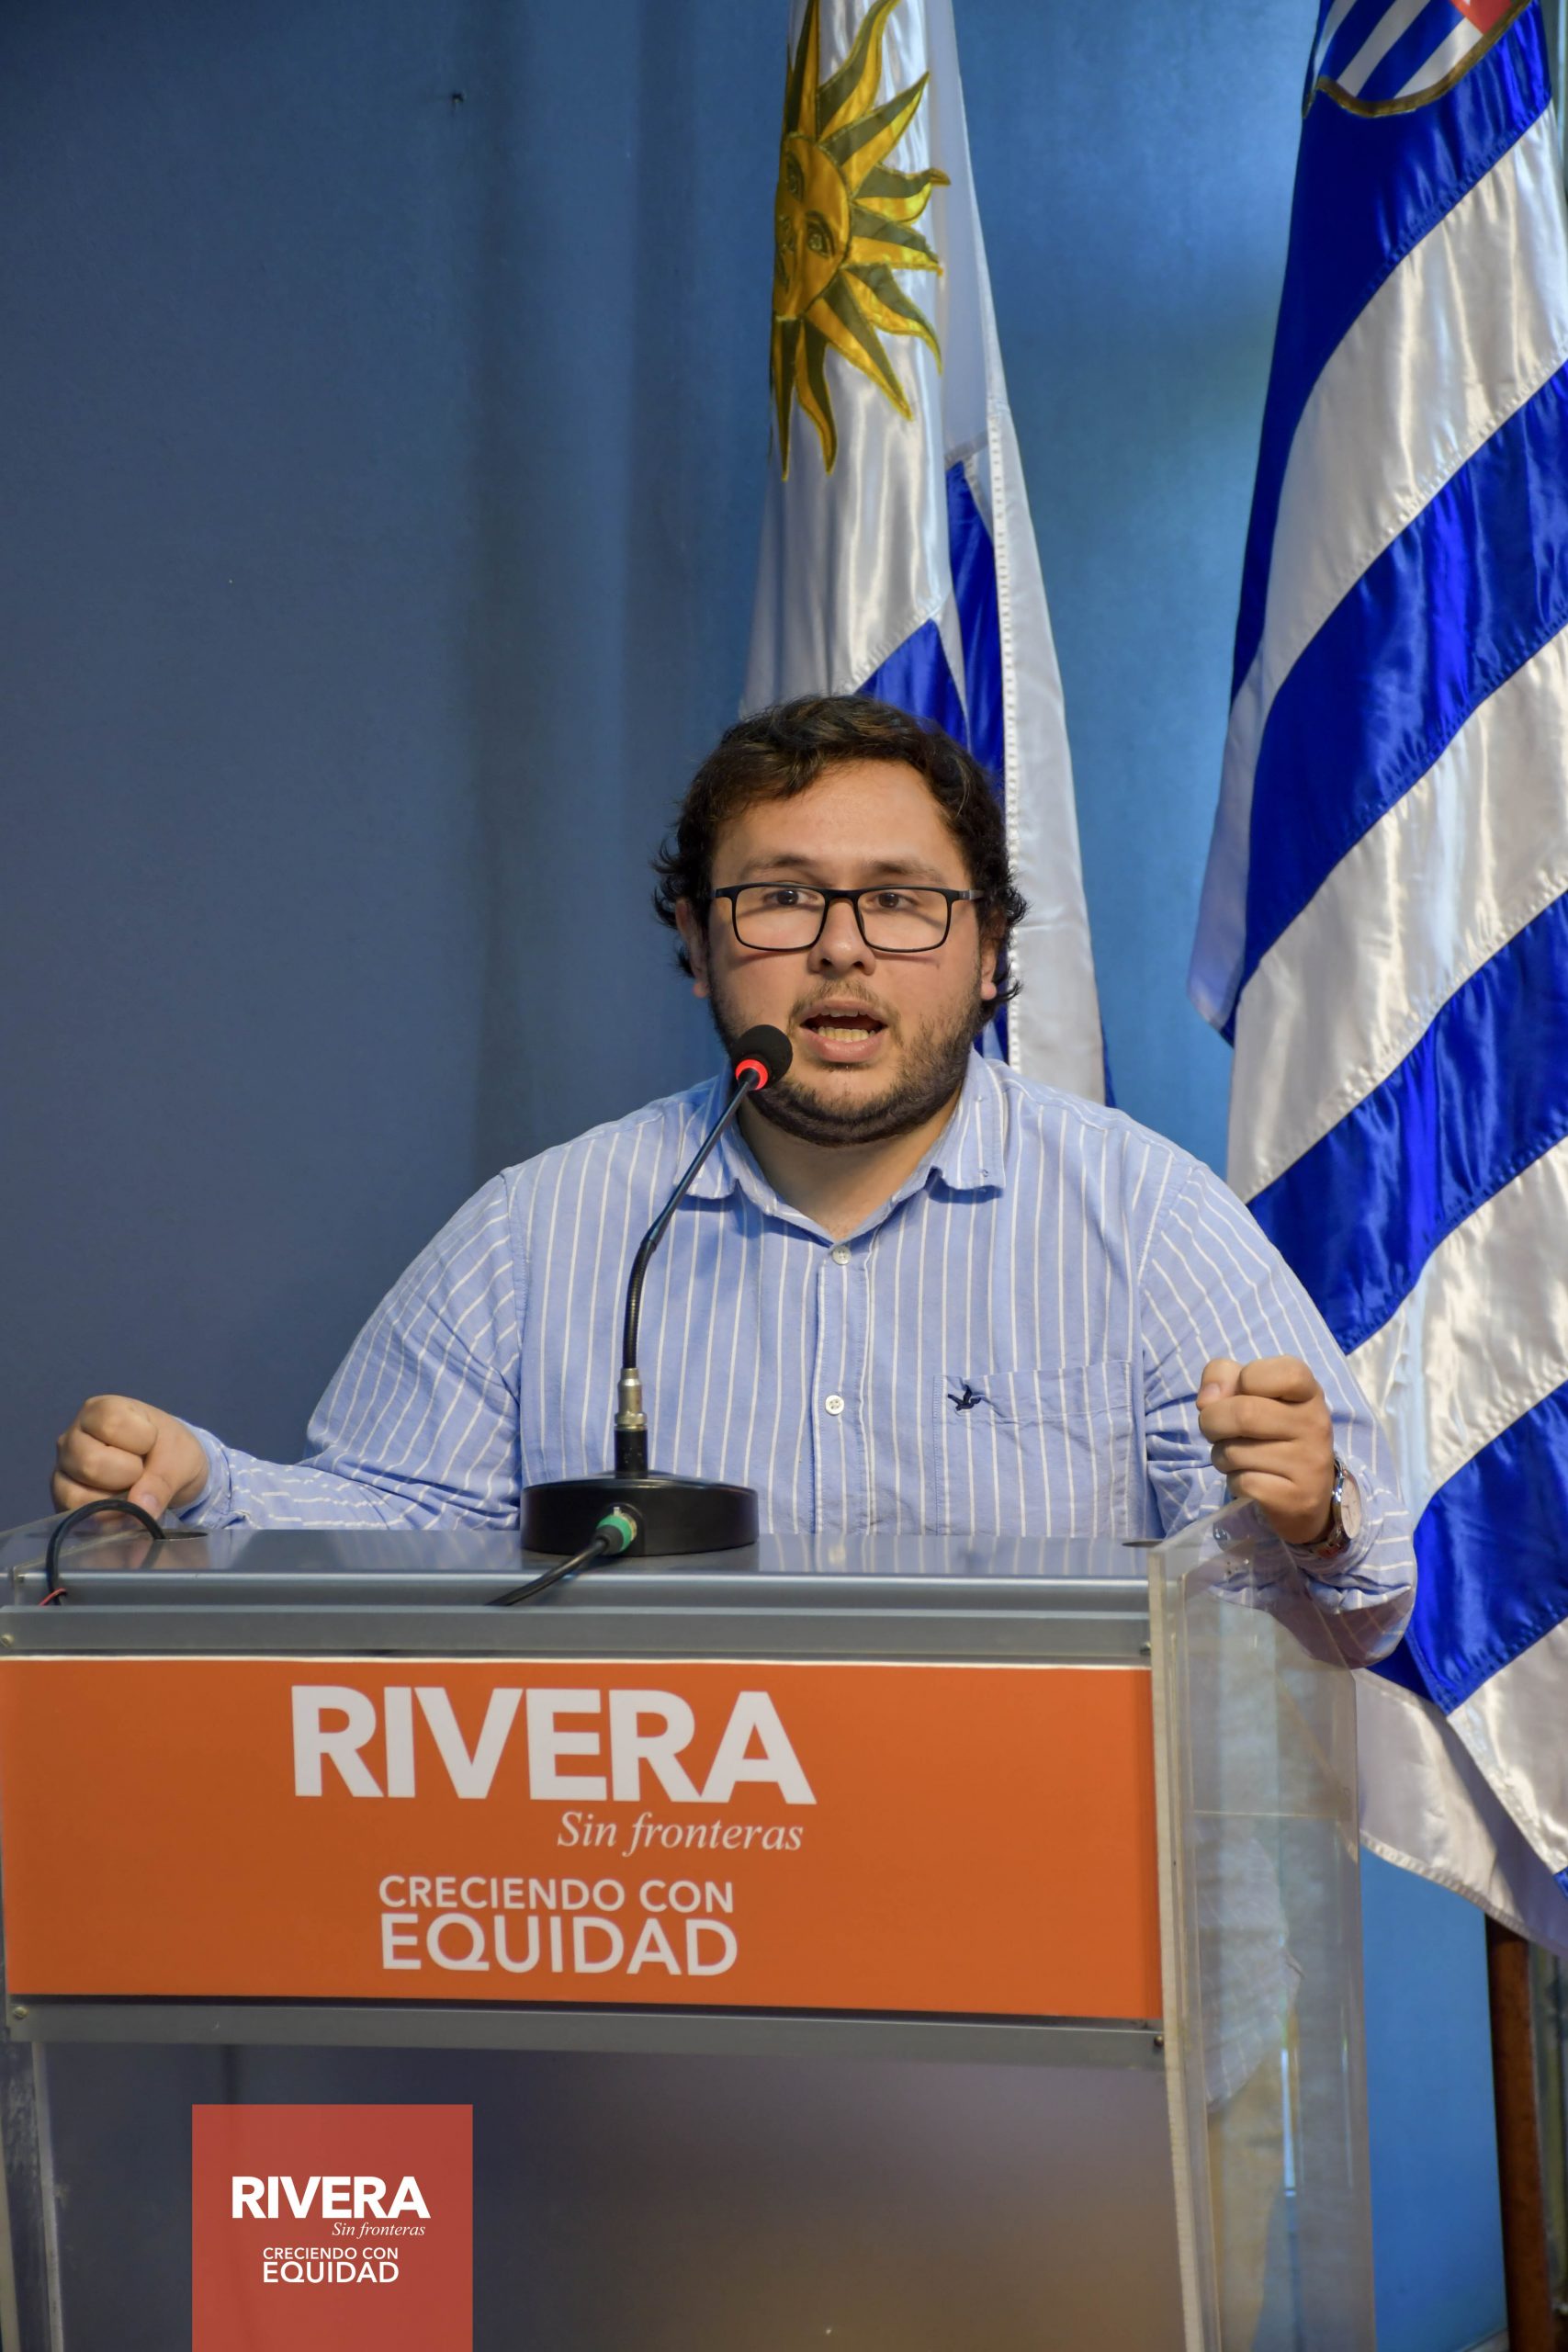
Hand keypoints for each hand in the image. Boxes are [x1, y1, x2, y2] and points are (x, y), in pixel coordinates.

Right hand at [53, 1396, 208, 1519]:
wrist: (169, 1474)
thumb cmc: (170, 1452)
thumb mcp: (181, 1457)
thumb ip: (164, 1480)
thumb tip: (140, 1509)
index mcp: (101, 1410)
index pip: (113, 1424)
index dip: (143, 1441)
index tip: (153, 1442)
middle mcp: (73, 1436)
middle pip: (90, 1462)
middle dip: (128, 1475)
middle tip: (141, 1470)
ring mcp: (64, 1468)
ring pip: (78, 1494)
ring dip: (115, 1500)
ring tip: (130, 1488)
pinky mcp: (63, 1497)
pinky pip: (75, 1515)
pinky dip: (105, 1519)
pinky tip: (121, 1508)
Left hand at [1196, 1355, 1335, 1545]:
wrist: (1303, 1494)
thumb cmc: (1269, 1432)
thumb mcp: (1250, 1393)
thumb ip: (1223, 1377)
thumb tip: (1207, 1401)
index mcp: (1309, 1392)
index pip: (1285, 1372)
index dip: (1247, 1378)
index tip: (1242, 1392)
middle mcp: (1316, 1424)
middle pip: (1244, 1413)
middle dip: (1212, 1422)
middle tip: (1218, 1431)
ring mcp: (1310, 1463)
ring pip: (1236, 1453)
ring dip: (1221, 1455)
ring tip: (1237, 1457)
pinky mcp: (1297, 1497)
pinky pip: (1242, 1483)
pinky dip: (1233, 1481)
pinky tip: (1251, 1479)